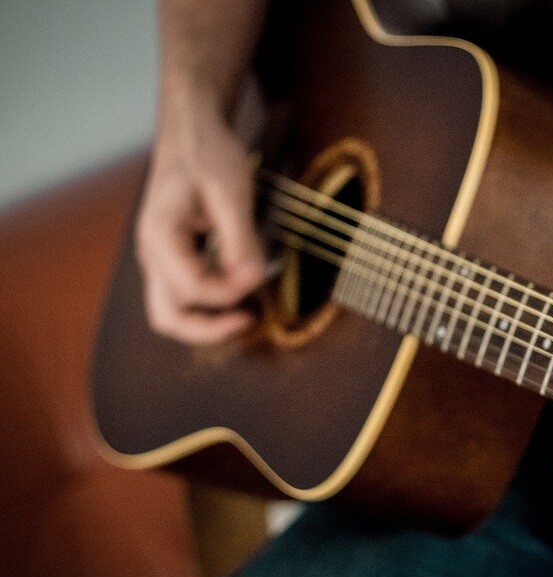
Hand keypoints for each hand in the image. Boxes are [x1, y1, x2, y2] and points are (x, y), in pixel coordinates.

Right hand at [136, 94, 265, 344]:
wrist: (192, 132)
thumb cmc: (207, 154)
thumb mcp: (231, 192)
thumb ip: (240, 239)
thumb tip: (253, 279)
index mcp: (160, 237)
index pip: (193, 289)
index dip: (231, 292)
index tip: (259, 274)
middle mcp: (152, 254)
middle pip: (168, 318)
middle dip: (209, 329)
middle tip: (250, 320)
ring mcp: (160, 259)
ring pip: (174, 311)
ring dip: (209, 320)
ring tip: (248, 311)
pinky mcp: (175, 258)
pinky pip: (186, 294)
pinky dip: (211, 303)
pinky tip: (240, 289)